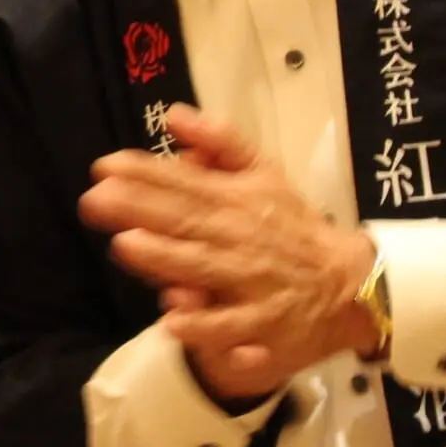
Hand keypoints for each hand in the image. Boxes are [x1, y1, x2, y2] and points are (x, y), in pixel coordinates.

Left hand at [78, 106, 378, 403]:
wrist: (350, 284)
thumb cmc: (293, 227)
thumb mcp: (265, 174)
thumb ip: (221, 143)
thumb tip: (174, 116)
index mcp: (238, 201)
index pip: (185, 184)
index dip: (145, 174)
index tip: (103, 166)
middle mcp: (241, 239)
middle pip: (187, 222)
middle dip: (140, 211)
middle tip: (95, 200)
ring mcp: (252, 286)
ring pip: (205, 271)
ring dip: (167, 259)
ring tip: (126, 246)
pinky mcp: (263, 329)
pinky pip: (232, 330)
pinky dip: (206, 327)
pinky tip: (173, 321)